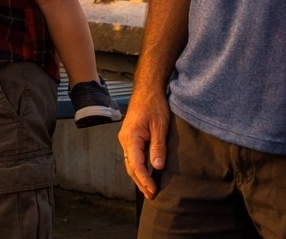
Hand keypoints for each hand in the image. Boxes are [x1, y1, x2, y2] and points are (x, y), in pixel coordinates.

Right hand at [118, 85, 169, 200]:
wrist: (147, 89)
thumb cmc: (154, 105)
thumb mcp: (160, 126)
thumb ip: (158, 147)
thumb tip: (157, 167)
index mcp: (131, 138)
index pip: (136, 165)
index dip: (145, 180)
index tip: (153, 191)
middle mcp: (125, 140)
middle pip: (130, 167)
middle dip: (140, 183)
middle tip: (151, 196)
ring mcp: (126, 138)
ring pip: (130, 163)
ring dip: (138, 177)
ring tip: (148, 189)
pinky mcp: (130, 136)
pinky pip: (132, 156)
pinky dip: (138, 167)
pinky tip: (144, 173)